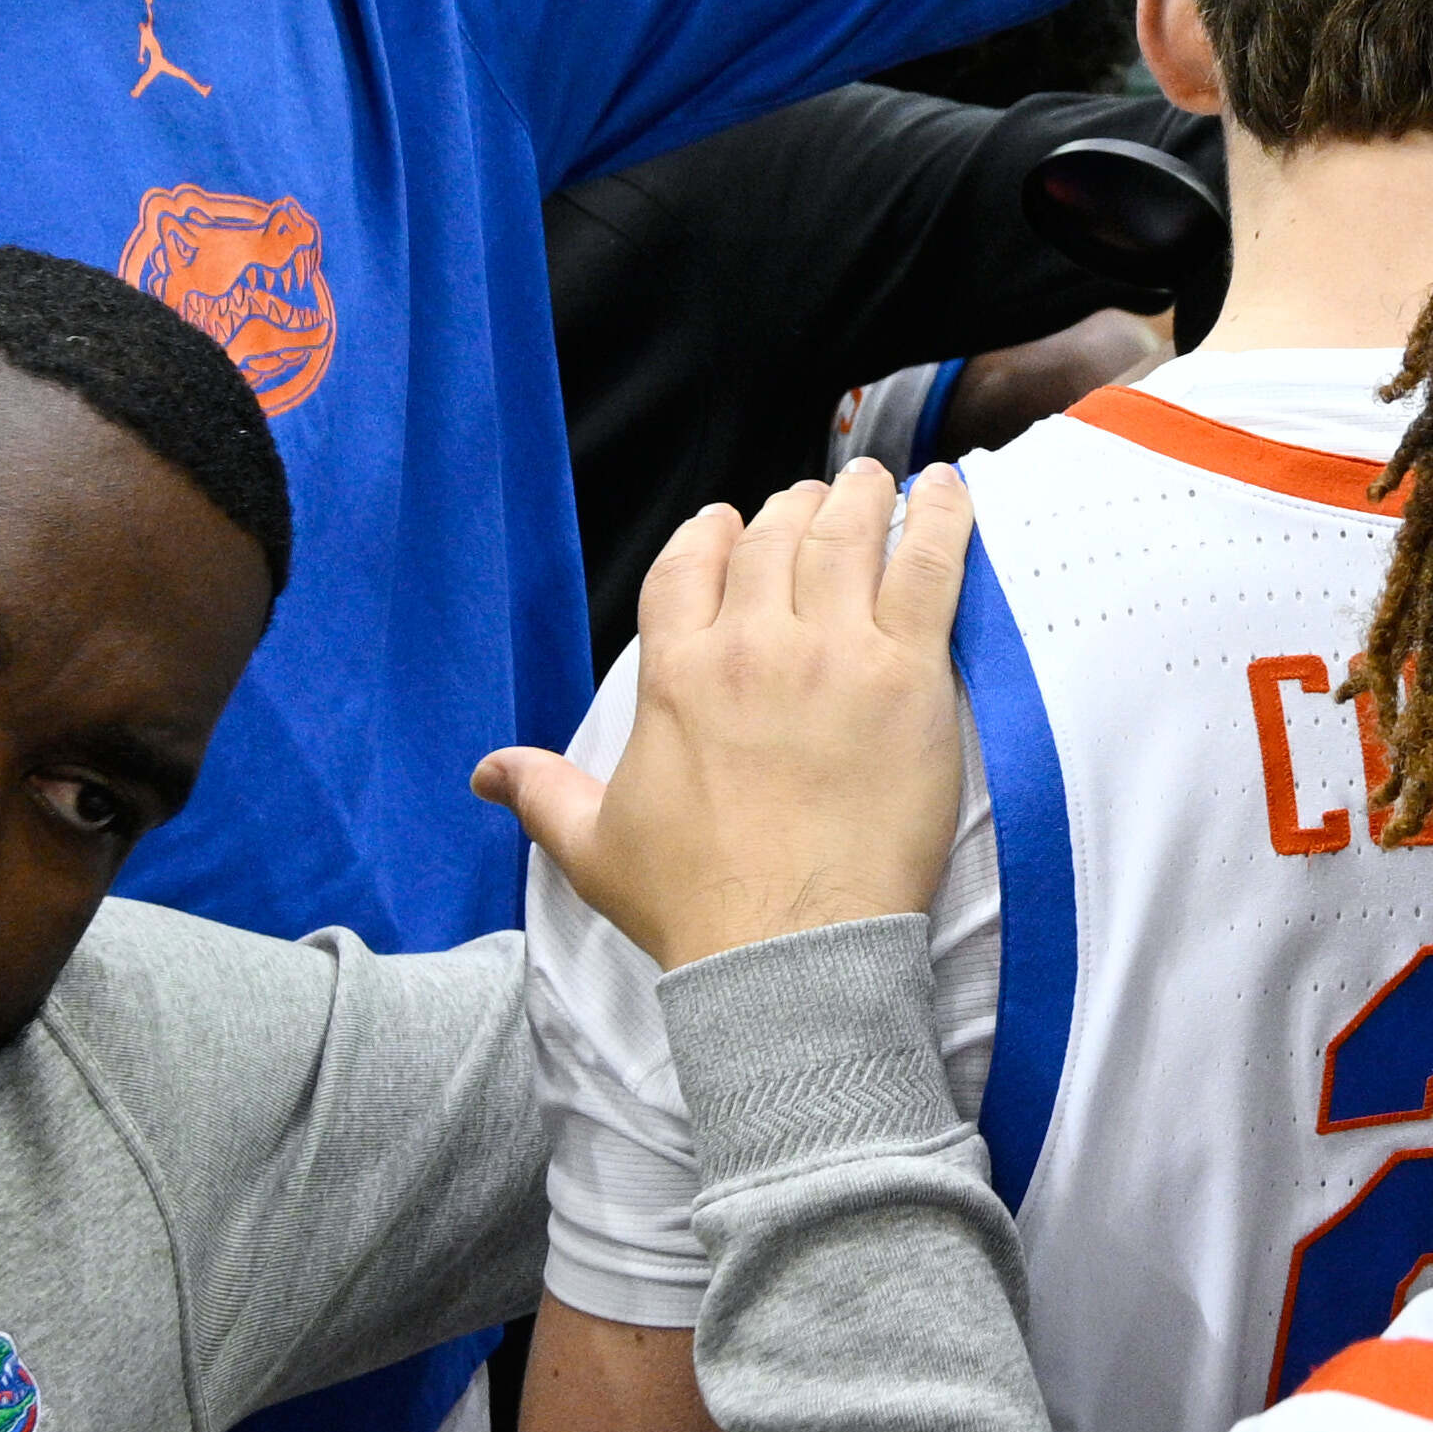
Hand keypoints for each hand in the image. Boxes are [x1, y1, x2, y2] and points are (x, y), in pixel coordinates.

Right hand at [477, 466, 975, 970]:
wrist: (788, 950)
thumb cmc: (696, 907)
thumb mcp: (594, 847)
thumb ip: (543, 794)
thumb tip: (487, 773)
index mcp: (676, 674)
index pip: (687, 564)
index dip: (711, 533)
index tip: (728, 525)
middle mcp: (751, 647)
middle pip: (771, 539)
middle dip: (792, 510)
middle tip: (814, 504)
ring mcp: (834, 654)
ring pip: (845, 536)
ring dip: (861, 497)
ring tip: (878, 480)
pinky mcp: (909, 675)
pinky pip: (928, 566)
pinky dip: (939, 516)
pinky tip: (945, 488)